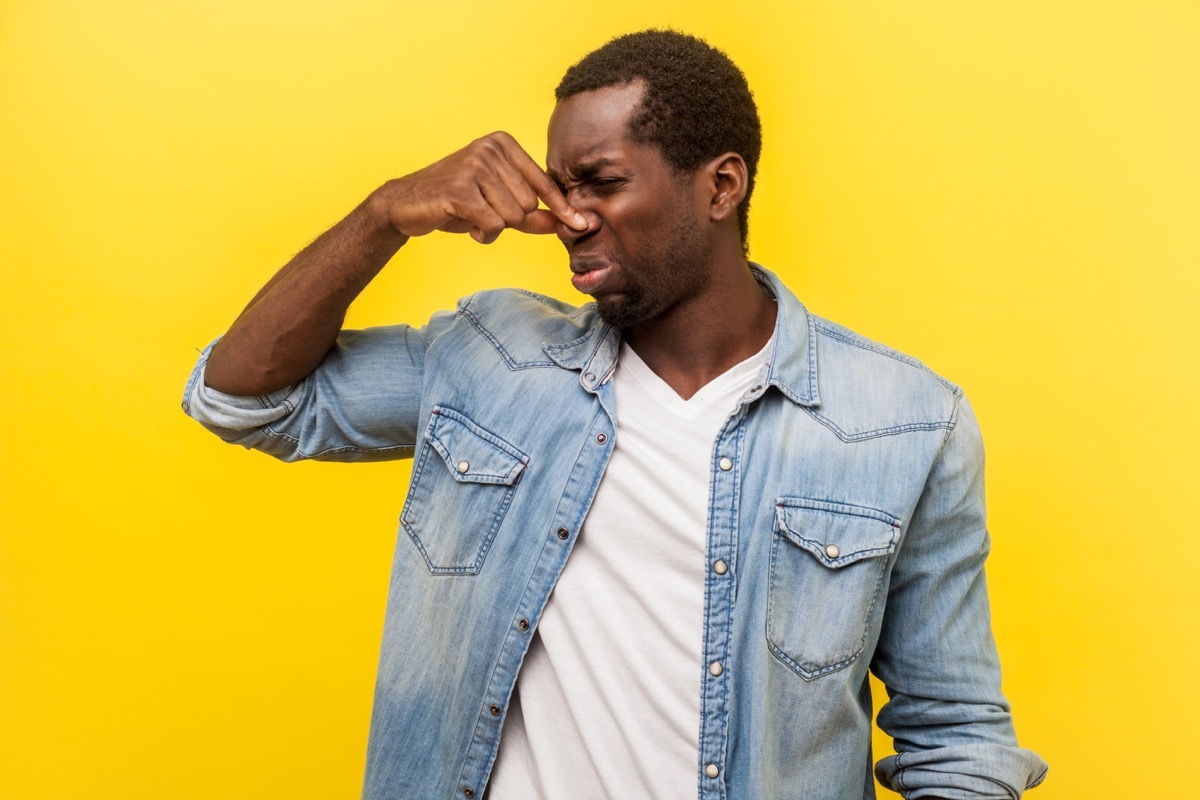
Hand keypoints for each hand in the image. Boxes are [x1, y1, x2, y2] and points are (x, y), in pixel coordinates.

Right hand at [382, 131, 587, 243]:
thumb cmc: (455, 202)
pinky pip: (492, 224)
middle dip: (509, 220)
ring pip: (512, 216)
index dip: (562, 207)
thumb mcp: (498, 205)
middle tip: (483, 214)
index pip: (543, 182)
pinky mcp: (460, 188)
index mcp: (503, 144)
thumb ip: (533, 214)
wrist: (407, 204)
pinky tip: (466, 225)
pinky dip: (482, 234)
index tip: (582, 225)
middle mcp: (490, 148)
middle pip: (528, 204)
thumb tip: (569, 224)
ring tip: (472, 218)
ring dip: (493, 228)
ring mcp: (475, 165)